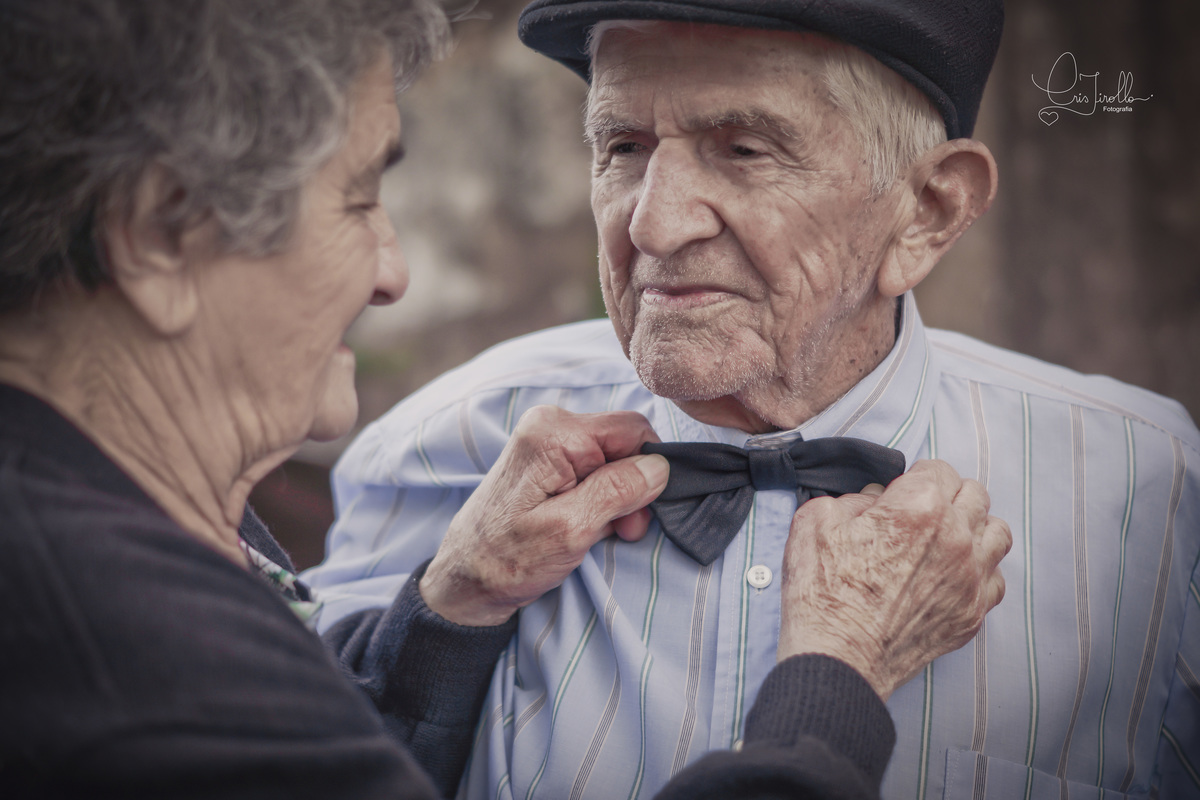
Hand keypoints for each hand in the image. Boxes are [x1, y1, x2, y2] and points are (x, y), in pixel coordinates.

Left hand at [420, 405, 669, 625]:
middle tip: (619, 531)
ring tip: (595, 534)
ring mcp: (547, 442)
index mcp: (554, 432)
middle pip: (623, 445)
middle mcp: (550, 425)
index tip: (634, 515)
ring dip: (615, 500)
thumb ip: (617, 492)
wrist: (465, 579)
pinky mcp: (546, 461)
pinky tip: (584, 526)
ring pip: (612, 461)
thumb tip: (659, 466)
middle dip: (631, 490)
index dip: (646, 471)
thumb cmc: (506, 559)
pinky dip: (598, 500)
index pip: (634, 430)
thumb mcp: (570, 530)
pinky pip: (593, 471)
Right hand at [778, 459, 1010, 699]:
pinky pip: (996, 578)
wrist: (837, 657)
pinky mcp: (972, 612)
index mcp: (918, 507)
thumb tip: (874, 502)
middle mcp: (955, 537)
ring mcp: (970, 578)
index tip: (898, 494)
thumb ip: (852, 497)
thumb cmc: (822, 592)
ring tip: (946, 539)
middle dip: (946, 495)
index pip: (938, 469)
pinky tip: (952, 575)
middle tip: (920, 513)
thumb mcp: (814, 520)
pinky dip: (979, 570)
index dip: (913, 478)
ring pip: (997, 532)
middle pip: (975, 494)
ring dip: (973, 527)